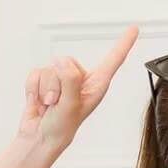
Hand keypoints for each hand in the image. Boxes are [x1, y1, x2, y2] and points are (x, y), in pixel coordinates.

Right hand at [15, 24, 139, 156]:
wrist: (38, 138)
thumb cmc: (60, 128)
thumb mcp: (71, 106)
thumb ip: (70, 81)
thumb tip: (63, 63)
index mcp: (97, 85)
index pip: (113, 60)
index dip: (123, 43)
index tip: (134, 28)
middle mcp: (81, 79)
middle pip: (65, 61)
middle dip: (57, 83)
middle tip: (58, 103)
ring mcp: (62, 79)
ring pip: (49, 68)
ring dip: (45, 89)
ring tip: (49, 105)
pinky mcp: (45, 81)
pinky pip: (35, 73)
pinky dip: (33, 88)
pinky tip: (38, 101)